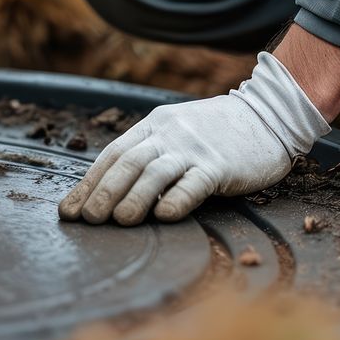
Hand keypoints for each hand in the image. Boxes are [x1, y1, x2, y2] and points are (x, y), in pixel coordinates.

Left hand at [58, 51, 329, 224]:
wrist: (269, 117)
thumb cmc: (218, 134)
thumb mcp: (178, 133)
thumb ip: (151, 154)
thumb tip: (112, 192)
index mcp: (154, 126)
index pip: (112, 154)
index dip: (88, 183)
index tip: (70, 210)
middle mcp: (169, 134)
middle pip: (127, 162)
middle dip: (102, 192)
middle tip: (87, 220)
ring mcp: (195, 148)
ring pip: (155, 172)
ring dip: (132, 198)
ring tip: (118, 222)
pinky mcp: (221, 164)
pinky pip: (194, 183)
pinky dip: (177, 200)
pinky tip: (163, 216)